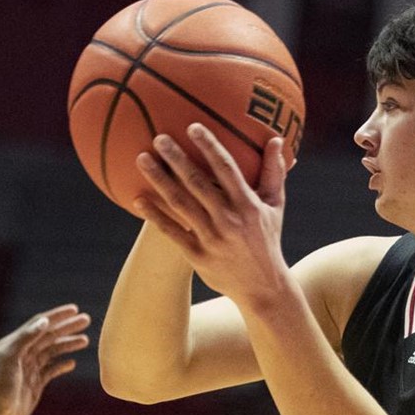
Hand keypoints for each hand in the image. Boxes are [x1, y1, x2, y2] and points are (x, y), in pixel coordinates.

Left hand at [0, 305, 93, 414]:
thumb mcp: (9, 358)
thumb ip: (26, 338)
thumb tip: (44, 321)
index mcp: (15, 344)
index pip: (40, 324)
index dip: (57, 316)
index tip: (74, 309)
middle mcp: (22, 354)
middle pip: (49, 336)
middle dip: (68, 327)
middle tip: (87, 320)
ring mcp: (29, 369)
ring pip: (53, 352)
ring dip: (68, 344)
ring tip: (85, 340)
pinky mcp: (35, 384)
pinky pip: (51, 370)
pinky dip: (62, 365)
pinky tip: (72, 362)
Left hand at [132, 125, 293, 309]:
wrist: (263, 287)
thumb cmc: (267, 240)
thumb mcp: (275, 206)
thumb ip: (274, 172)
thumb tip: (276, 139)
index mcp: (247, 204)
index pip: (226, 169)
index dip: (209, 146)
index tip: (193, 127)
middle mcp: (228, 219)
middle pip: (198, 183)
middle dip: (177, 158)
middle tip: (159, 137)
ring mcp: (211, 238)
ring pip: (180, 204)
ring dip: (160, 180)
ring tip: (141, 159)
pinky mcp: (197, 256)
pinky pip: (172, 231)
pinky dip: (155, 215)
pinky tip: (138, 199)